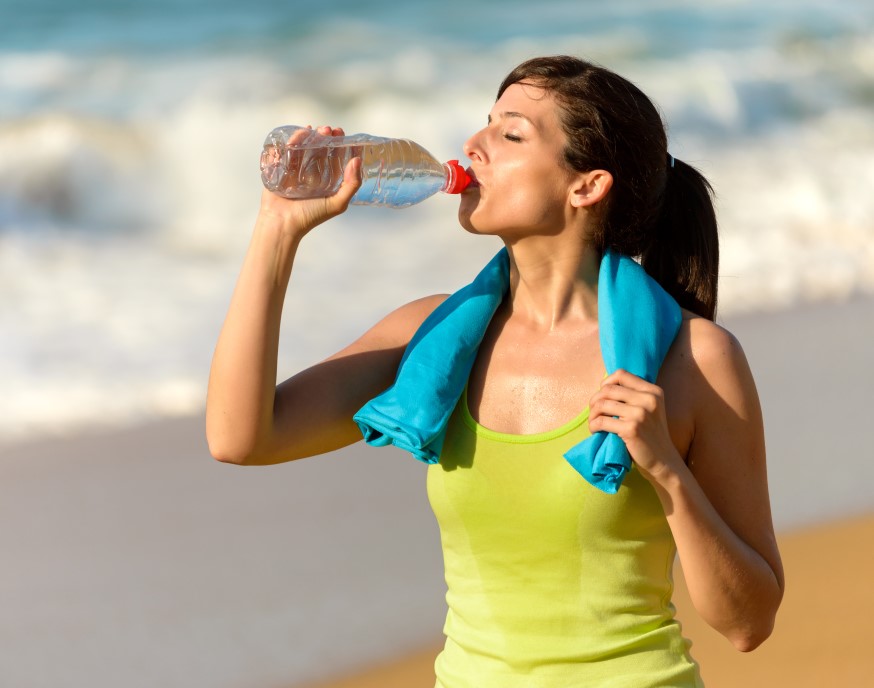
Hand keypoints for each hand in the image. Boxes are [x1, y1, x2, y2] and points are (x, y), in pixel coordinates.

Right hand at [258, 125, 361, 237]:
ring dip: (310, 135)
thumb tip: (357, 160)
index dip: (341, 145)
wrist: (282, 224)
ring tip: (316, 129)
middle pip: (321, 149)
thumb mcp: (337, 203)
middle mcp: (313, 174)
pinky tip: (298, 133)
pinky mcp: (281, 169)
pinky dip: (292, 141)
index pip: (337, 158)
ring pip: (304, 147)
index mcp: (327, 181)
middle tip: (330, 129)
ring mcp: (296, 170)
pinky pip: (286, 151)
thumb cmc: (310, 217)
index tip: (343, 135)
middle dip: (326, 137)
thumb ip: (351, 185)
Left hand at [587, 369, 684, 483]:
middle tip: (594, 413)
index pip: (622, 374)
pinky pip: (601, 421)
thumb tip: (603, 387)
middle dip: (595, 400)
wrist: (664, 462)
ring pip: (602, 404)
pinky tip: (595, 431)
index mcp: (653, 391)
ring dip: (592, 414)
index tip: (602, 396)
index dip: (606, 383)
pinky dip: (593, 426)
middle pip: (608, 389)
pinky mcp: (631, 428)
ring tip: (594, 423)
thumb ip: (634, 396)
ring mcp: (640, 413)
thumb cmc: (651, 436)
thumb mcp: (649, 410)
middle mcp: (648, 399)